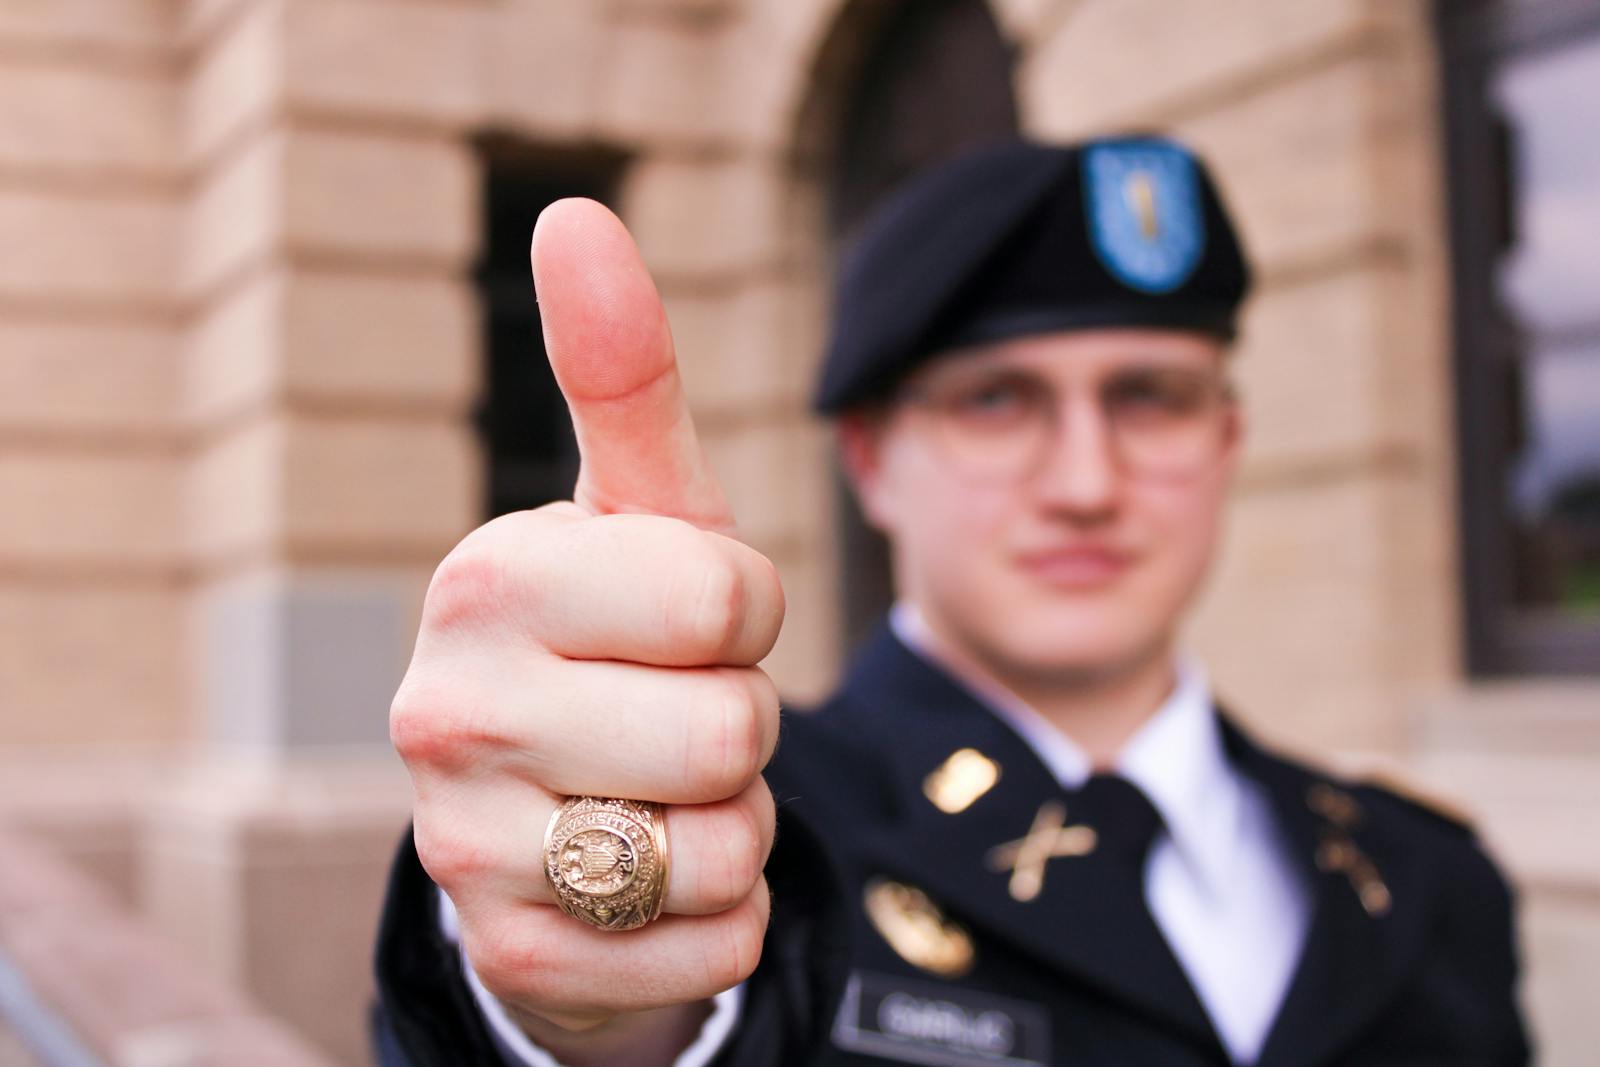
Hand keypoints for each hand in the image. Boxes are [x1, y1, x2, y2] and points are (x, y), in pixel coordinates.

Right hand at [390, 199, 784, 1057]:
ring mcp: (465, 851)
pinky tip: (652, 876)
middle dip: (740, 724)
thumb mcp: (641, 512)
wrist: (555, 810)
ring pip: (725, 849)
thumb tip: (577, 217)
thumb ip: (625, 377)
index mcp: (486, 581)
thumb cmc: (624, 635)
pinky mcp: (515, 959)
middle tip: (673, 713)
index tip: (695, 620)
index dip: (747, 613)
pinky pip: (718, 944)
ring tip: (661, 789)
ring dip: (735, 822)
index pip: (726, 601)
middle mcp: (444, 714)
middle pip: (730, 734)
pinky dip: (723, 912)